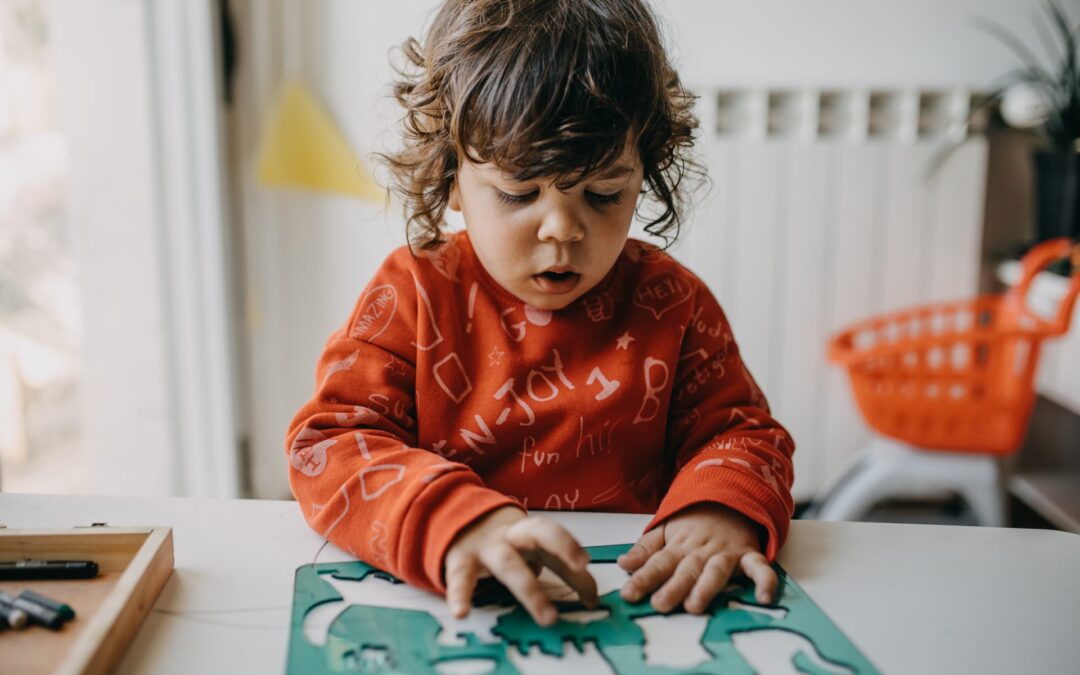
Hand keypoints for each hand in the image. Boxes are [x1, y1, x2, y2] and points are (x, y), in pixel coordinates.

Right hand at [443, 506, 597, 625]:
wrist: (458, 521)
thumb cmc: (506, 543)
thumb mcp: (533, 550)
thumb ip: (561, 569)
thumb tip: (593, 598)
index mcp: (533, 533)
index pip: (561, 543)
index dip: (578, 564)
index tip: (593, 597)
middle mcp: (512, 535)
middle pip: (540, 532)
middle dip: (562, 545)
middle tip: (581, 565)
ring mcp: (486, 547)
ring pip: (509, 564)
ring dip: (530, 590)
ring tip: (548, 618)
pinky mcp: (461, 561)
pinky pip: (461, 578)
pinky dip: (460, 595)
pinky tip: (461, 613)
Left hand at [618, 502, 776, 613]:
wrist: (729, 496)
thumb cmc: (693, 521)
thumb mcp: (665, 530)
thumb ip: (645, 550)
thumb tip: (623, 564)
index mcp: (678, 545)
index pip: (658, 563)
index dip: (643, 578)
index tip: (629, 594)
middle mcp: (701, 550)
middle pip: (685, 569)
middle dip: (673, 587)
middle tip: (660, 604)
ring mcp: (726, 552)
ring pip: (715, 570)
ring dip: (706, 587)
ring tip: (695, 606)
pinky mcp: (749, 555)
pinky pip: (759, 567)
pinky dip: (764, 580)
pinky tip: (764, 597)